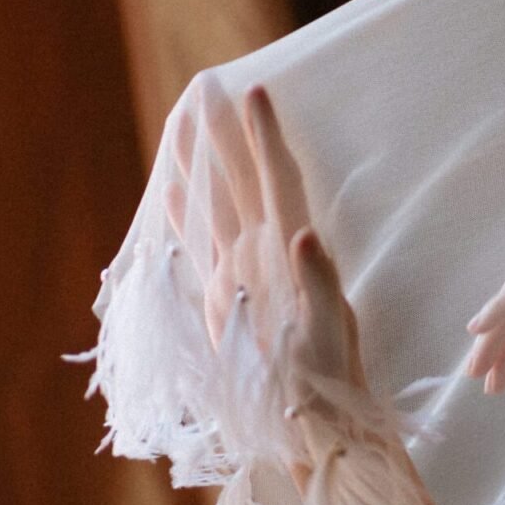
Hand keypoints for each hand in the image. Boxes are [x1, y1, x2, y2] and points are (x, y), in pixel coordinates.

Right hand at [164, 79, 369, 451]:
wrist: (316, 417)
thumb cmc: (330, 379)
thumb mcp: (330, 332)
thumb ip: (318, 282)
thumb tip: (304, 233)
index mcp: (295, 252)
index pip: (278, 182)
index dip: (266, 139)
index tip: (255, 93)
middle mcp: (268, 252)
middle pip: (245, 180)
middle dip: (227, 136)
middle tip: (207, 88)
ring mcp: (245, 270)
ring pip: (220, 203)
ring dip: (202, 165)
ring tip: (182, 124)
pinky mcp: (227, 294)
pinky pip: (203, 241)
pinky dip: (187, 213)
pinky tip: (173, 190)